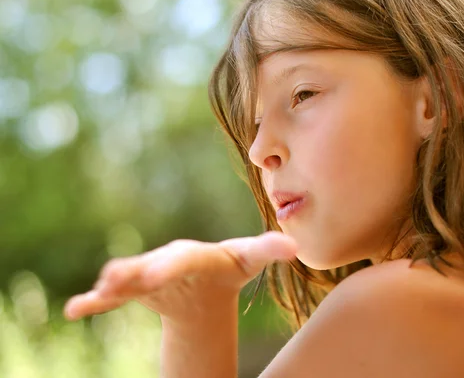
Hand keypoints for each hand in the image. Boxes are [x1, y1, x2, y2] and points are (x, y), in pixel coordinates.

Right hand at [63, 232, 296, 322]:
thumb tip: (296, 245)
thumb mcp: (249, 261)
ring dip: (111, 286)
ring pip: (127, 278)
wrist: (204, 284)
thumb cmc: (228, 269)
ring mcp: (149, 274)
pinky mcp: (138, 289)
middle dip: (136, 273)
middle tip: (120, 281)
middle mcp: (167, 260)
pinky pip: (114, 295)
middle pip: (149, 266)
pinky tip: (74, 310)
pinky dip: (95, 301)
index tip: (157, 272)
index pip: (183, 258)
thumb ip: (269, 250)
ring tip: (96, 296)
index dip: (169, 264)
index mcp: (194, 255)